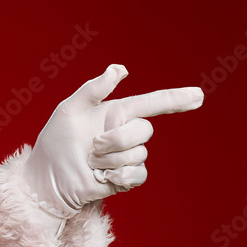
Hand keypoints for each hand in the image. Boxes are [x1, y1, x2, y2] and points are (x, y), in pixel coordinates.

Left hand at [23, 64, 202, 219]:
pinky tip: (101, 176)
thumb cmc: (55, 142)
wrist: (47, 178)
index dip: (175, 99)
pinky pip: (139, 174)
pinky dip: (119, 175)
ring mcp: (128, 156)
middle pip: (144, 130)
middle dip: (117, 139)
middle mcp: (125, 133)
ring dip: (111, 159)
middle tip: (92, 146)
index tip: (198, 95)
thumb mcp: (69, 110)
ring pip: (139, 153)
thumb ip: (94, 89)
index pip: (151, 103)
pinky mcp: (126, 177)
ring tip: (91, 162)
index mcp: (115, 113)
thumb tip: (120, 69)